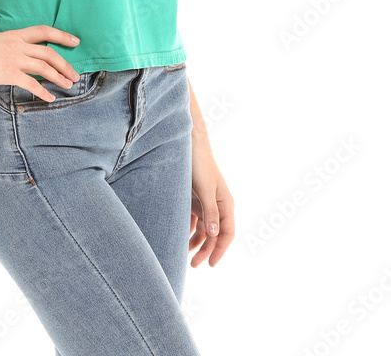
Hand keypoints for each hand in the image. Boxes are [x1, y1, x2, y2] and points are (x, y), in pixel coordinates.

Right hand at [0, 9, 81, 102]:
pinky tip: (50, 98)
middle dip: (65, 64)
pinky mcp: (7, 72)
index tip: (75, 41)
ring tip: (68, 85)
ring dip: (59, 77)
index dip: (62, 36)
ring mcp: (13, 59)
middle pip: (49, 52)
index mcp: (14, 35)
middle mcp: (17, 46)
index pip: (43, 31)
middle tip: (75, 74)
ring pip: (44, 67)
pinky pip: (31, 83)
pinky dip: (43, 91)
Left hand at [189, 139, 234, 267]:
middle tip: (194, 265)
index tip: (211, 263)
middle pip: (215, 235)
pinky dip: (190, 231)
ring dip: (197, 243)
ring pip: (204, 230)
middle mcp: (218, 206)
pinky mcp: (195, 199)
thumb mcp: (205, 189)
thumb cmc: (200, 164)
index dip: (221, 250)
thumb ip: (210, 212)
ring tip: (187, 256)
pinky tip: (182, 239)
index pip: (227, 233)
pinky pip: (195, 220)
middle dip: (206, 250)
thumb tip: (215, 235)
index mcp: (226, 204)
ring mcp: (206, 203)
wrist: (188, 144)